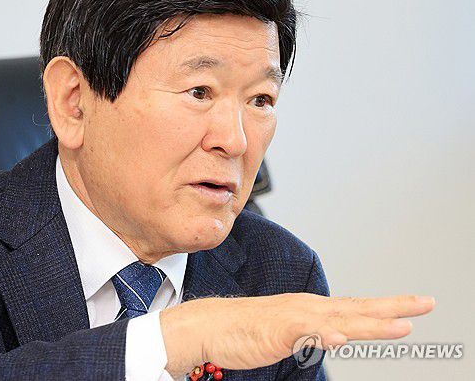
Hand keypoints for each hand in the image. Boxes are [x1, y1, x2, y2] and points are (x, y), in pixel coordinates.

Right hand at [160, 293, 434, 377]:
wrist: (212, 325)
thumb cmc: (249, 329)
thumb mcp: (290, 333)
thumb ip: (315, 333)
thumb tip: (341, 335)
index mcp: (312, 309)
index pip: (356, 307)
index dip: (387, 308)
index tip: (414, 308)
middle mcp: (308, 308)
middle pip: (357, 308)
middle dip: (393, 307)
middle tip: (427, 302)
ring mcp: (292, 317)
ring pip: (337, 319)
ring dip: (369, 322)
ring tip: (401, 325)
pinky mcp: (275, 330)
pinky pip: (302, 333)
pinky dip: (322, 334)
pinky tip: (340, 337)